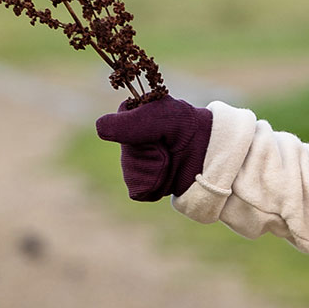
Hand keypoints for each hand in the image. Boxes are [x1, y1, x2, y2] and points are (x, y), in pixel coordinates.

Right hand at [95, 96, 212, 201]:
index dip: (137, 129)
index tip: (156, 126)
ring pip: (133, 174)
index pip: (114, 128)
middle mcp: (127, 142)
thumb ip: (131, 122)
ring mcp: (134, 163)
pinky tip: (169, 173)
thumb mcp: (162, 117)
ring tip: (171, 158)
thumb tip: (99, 128)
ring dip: (157, 168)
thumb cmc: (185, 128)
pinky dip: (158, 184)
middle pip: (126, 155)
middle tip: (167, 144)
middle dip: (151, 152)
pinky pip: (140, 190)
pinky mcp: (143, 183)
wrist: (208, 153)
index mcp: (128, 118)